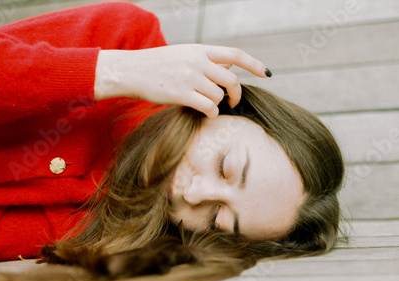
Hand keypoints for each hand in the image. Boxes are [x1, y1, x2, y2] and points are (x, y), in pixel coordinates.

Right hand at [94, 44, 270, 117]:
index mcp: (200, 50)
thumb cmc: (158, 65)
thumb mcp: (184, 54)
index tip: (266, 74)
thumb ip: (206, 60)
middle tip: (233, 102)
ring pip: (219, 95)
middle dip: (236, 93)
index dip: (253, 64)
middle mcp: (197, 61)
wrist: (132, 70)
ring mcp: (190, 77)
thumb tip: (228, 65)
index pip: (235, 54)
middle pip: (231, 79)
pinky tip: (206, 113)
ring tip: (208, 105)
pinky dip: (212, 112)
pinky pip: (208, 106)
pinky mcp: (181, 94)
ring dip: (218, 104)